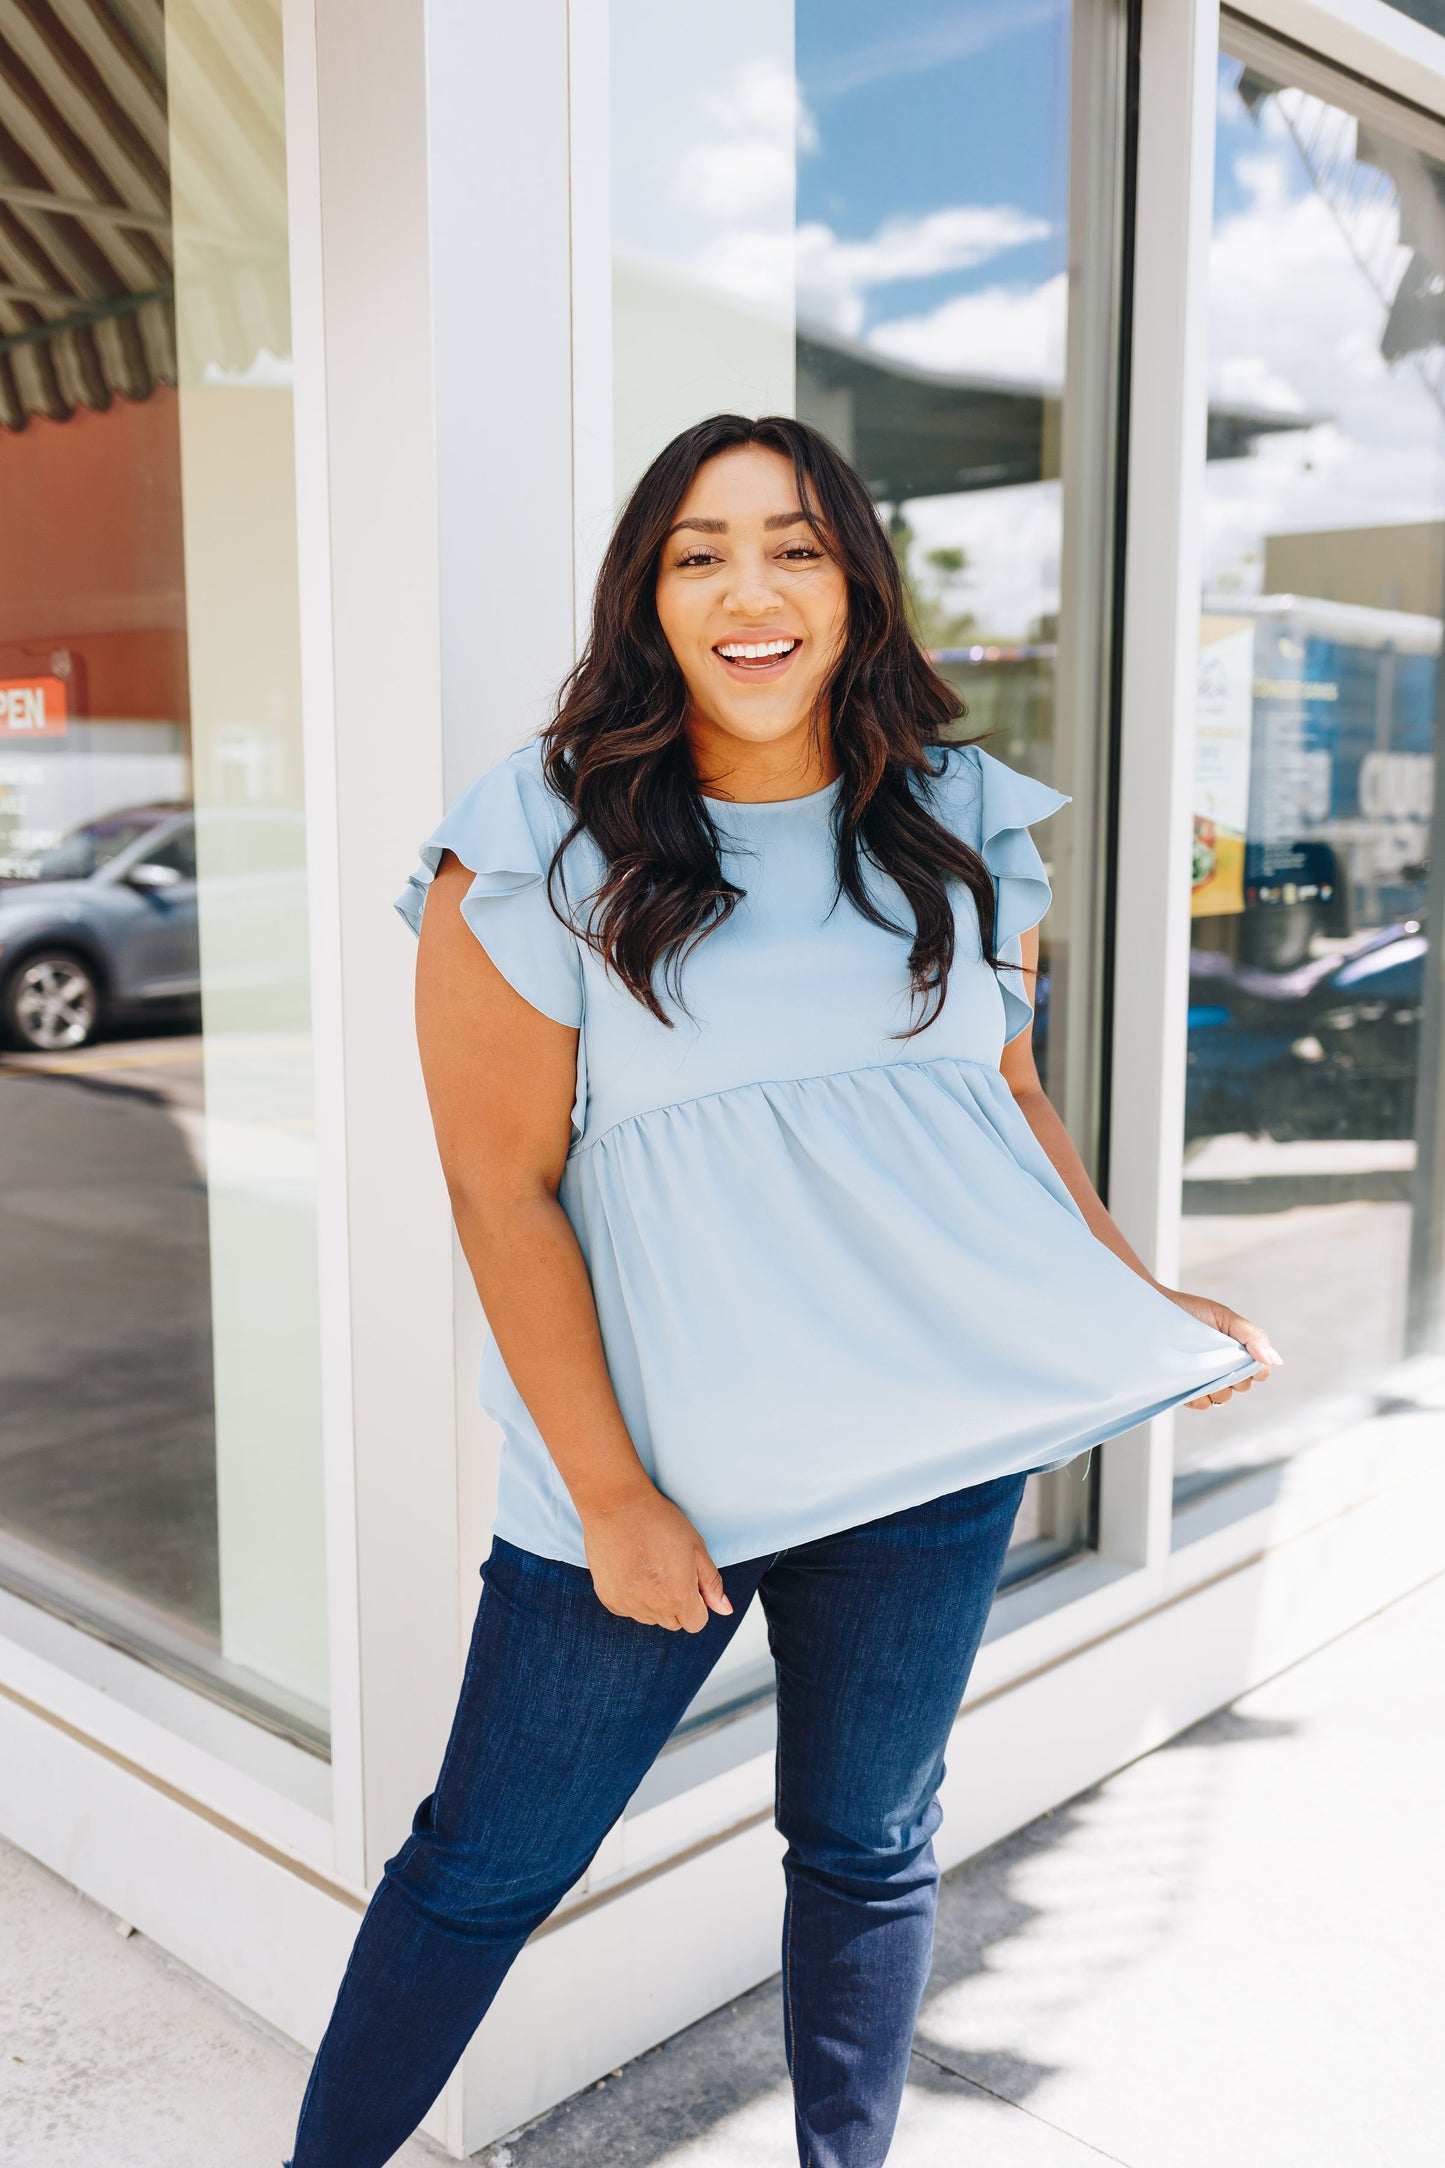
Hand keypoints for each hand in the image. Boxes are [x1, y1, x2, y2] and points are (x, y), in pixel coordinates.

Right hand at [582, 1481, 734, 1631]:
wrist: (615, 1505)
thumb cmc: (658, 1521)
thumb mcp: (696, 1547)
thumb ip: (712, 1583)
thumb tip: (725, 1610)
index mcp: (678, 1596)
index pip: (696, 1623)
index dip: (697, 1603)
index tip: (689, 1581)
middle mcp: (652, 1607)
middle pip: (673, 1622)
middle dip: (677, 1603)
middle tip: (668, 1570)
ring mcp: (627, 1605)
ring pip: (650, 1618)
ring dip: (654, 1602)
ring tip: (649, 1567)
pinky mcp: (609, 1599)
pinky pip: (628, 1610)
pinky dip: (633, 1597)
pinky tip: (632, 1570)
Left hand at [1160, 1289, 1282, 1408]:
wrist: (1151, 1312)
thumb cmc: (1187, 1310)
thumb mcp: (1223, 1317)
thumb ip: (1251, 1335)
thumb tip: (1275, 1361)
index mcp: (1236, 1350)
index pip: (1259, 1370)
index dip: (1256, 1369)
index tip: (1242, 1359)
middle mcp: (1223, 1366)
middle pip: (1244, 1386)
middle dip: (1235, 1378)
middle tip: (1218, 1361)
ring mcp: (1204, 1379)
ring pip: (1223, 1397)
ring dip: (1217, 1388)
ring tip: (1201, 1371)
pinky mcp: (1185, 1388)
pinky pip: (1202, 1403)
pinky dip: (1199, 1397)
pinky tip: (1189, 1382)